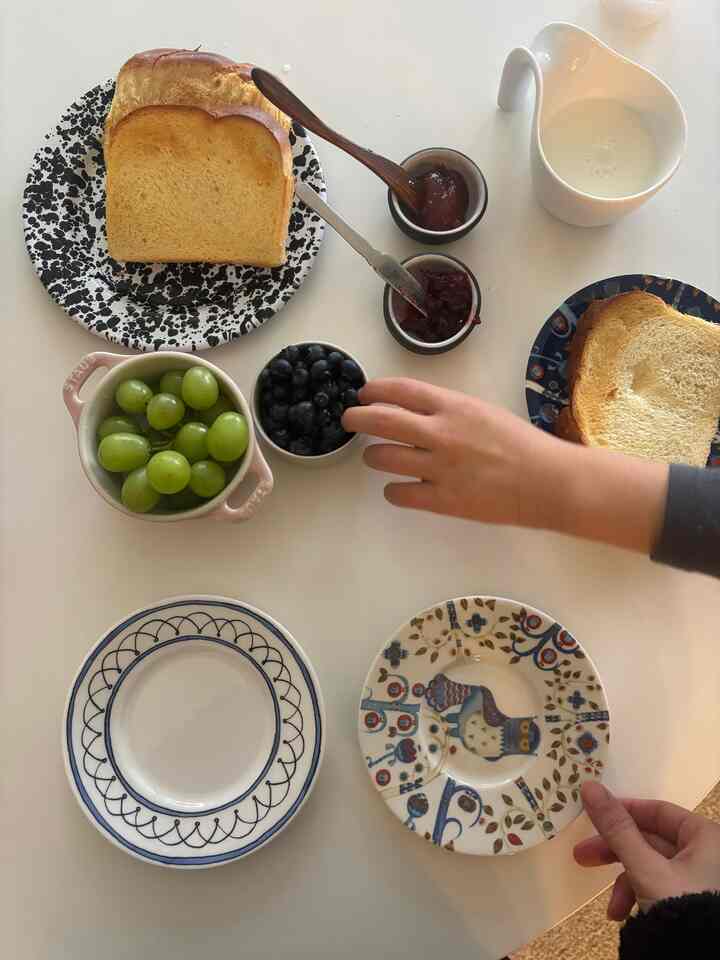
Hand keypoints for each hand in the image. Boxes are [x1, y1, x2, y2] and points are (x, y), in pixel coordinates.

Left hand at [343, 378, 667, 551]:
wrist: (550, 483)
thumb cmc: (524, 445)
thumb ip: (451, 411)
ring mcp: (439, 468)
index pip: (401, 390)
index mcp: (455, 407)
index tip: (364, 394)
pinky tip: (398, 489)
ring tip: (376, 457)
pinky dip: (393, 491)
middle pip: (381, 420)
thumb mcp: (486, 413)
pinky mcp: (443, 500)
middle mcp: (442, 433)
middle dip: (356, 418)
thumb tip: (416, 411)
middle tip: (348, 420)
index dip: (374, 390)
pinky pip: (399, 493)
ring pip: (382, 458)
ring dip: (372, 456)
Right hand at [574, 781, 719, 919]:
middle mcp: (706, 855)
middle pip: (650, 840)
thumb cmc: (680, 904)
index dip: (624, 811)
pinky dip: (638, 898)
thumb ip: (617, 828)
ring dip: (624, 884)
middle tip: (581, 856)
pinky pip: (659, 888)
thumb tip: (589, 786)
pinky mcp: (691, 902)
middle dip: (614, 853)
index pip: (658, 811)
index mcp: (704, 837)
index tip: (594, 816)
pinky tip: (624, 916)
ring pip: (651, 867)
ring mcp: (699, 880)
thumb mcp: (644, 866)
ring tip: (612, 909)